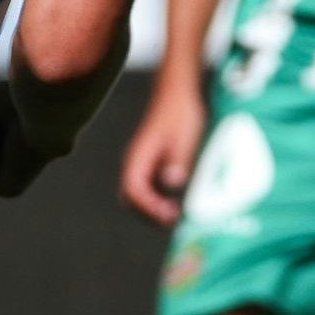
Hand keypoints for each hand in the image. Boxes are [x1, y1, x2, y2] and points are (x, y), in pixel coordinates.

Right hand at [118, 79, 210, 225]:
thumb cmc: (180, 113)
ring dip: (152, 209)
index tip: (168, 214)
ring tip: (174, 216)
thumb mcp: (184, 137)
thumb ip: (177, 160)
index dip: (148, 207)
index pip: (133, 190)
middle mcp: (135, 163)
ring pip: (138, 195)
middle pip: (130, 198)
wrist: (177, 94)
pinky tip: (175, 202)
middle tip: (172, 220)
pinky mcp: (150, 165)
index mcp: (138, 156)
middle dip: (148, 213)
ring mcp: (141, 164)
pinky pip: (147, 188)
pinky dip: (157, 200)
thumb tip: (172, 182)